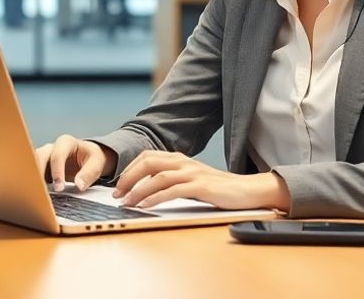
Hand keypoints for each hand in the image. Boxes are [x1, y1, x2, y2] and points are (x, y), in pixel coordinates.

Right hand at [33, 135, 118, 191]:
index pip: (57, 155)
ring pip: (32, 163)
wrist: (89, 157)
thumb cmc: (92, 158)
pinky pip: (33, 172)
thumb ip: (89, 174)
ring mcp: (45, 156)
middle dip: (40, 174)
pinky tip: (36, 193)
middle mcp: (52, 147)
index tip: (59, 188)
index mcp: (66, 142)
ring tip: (36, 193)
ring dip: (33, 177)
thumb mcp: (97, 163)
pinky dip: (34, 181)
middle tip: (44, 191)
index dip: (57, 171)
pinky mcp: (42, 166)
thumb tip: (79, 186)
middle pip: (40, 156)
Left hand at [111, 151, 288, 210]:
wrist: (247, 190)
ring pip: (157, 177)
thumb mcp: (190, 179)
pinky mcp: (201, 186)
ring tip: (127, 203)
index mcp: (178, 158)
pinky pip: (173, 190)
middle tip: (117, 195)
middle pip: (147, 163)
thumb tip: (145, 189)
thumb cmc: (217, 188)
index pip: (146, 157)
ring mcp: (192, 173)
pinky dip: (156, 198)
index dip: (129, 170)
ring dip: (138, 190)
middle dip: (128, 179)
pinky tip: (146, 205)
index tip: (118, 185)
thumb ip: (171, 179)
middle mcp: (183, 162)